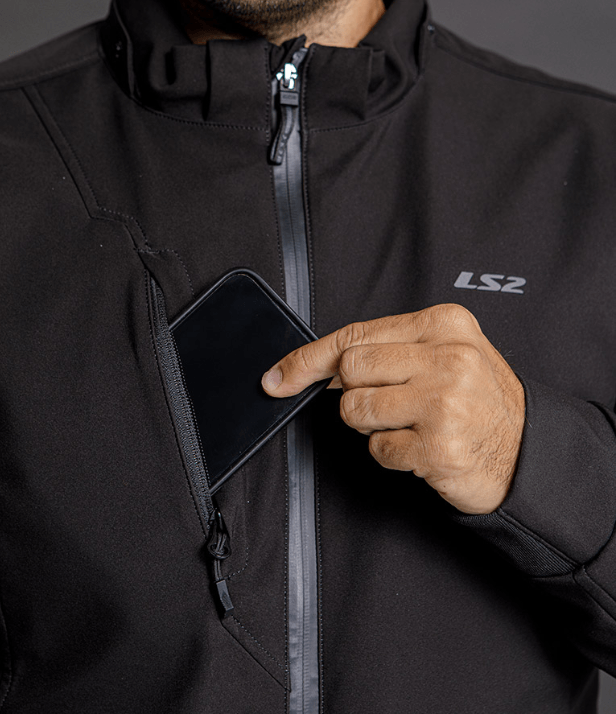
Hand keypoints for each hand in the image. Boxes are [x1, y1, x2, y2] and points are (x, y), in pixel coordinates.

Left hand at [262, 304, 524, 514]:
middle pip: (350, 369)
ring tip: (411, 425)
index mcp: (444, 325)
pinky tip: (423, 448)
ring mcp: (444, 402)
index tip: (279, 376)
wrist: (528, 451)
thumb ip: (388, 350)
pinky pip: (378, 449)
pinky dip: (392, 454)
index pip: (356, 335)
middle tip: (389, 403)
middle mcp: (447, 358)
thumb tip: (317, 365)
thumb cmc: (479, 401)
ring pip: (355, 410)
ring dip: (372, 425)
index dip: (308, 358)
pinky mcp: (439, 446)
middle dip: (355, 394)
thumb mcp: (444, 355)